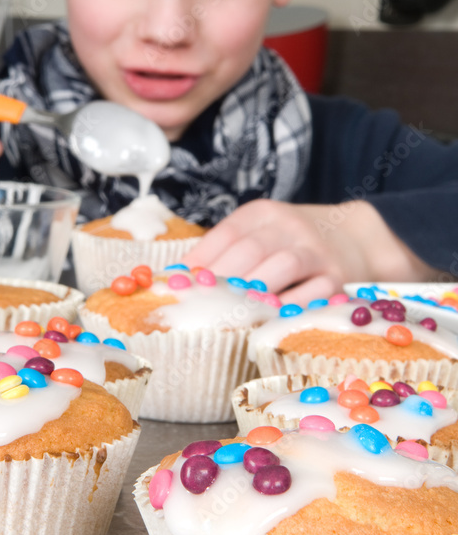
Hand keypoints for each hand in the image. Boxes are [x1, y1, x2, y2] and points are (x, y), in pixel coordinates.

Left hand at [183, 198, 435, 303]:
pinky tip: (266, 320)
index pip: (227, 234)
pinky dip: (288, 308)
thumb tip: (179, 280)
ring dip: (253, 292)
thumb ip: (226, 252)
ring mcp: (316, 251)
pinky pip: (311, 293)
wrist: (356, 238)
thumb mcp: (262, 233)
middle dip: (221, 279)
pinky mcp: (338, 277)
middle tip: (197, 305)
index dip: (200, 260)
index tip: (177, 286)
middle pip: (251, 250)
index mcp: (264, 213)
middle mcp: (290, 226)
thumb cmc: (292, 242)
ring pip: (282, 266)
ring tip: (226, 314)